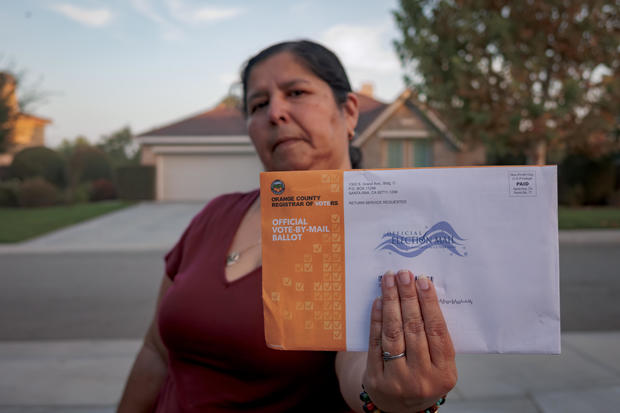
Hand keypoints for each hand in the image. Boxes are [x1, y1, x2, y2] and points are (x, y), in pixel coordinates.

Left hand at [363, 270, 456, 411]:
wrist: (399, 407)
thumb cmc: (422, 376)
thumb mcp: (438, 364)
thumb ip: (435, 337)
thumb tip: (423, 293)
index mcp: (444, 373)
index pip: (437, 331)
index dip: (430, 304)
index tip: (423, 280)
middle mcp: (422, 378)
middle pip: (414, 329)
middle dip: (408, 297)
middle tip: (404, 274)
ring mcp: (398, 380)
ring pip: (394, 333)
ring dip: (391, 302)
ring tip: (389, 280)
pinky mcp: (376, 379)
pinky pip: (375, 343)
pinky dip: (377, 319)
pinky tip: (379, 301)